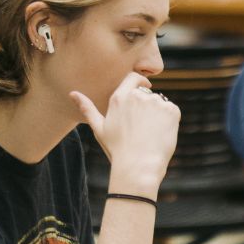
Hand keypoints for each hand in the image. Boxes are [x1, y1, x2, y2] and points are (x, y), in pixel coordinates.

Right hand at [71, 72, 180, 198]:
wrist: (138, 166)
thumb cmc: (116, 149)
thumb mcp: (99, 128)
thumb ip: (87, 107)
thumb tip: (72, 93)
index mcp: (120, 97)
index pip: (133, 77)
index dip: (139, 82)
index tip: (144, 87)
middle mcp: (138, 96)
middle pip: (147, 93)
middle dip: (147, 106)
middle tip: (143, 128)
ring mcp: (156, 102)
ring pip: (160, 103)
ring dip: (158, 114)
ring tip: (150, 134)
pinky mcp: (172, 111)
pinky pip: (172, 111)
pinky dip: (169, 121)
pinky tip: (160, 135)